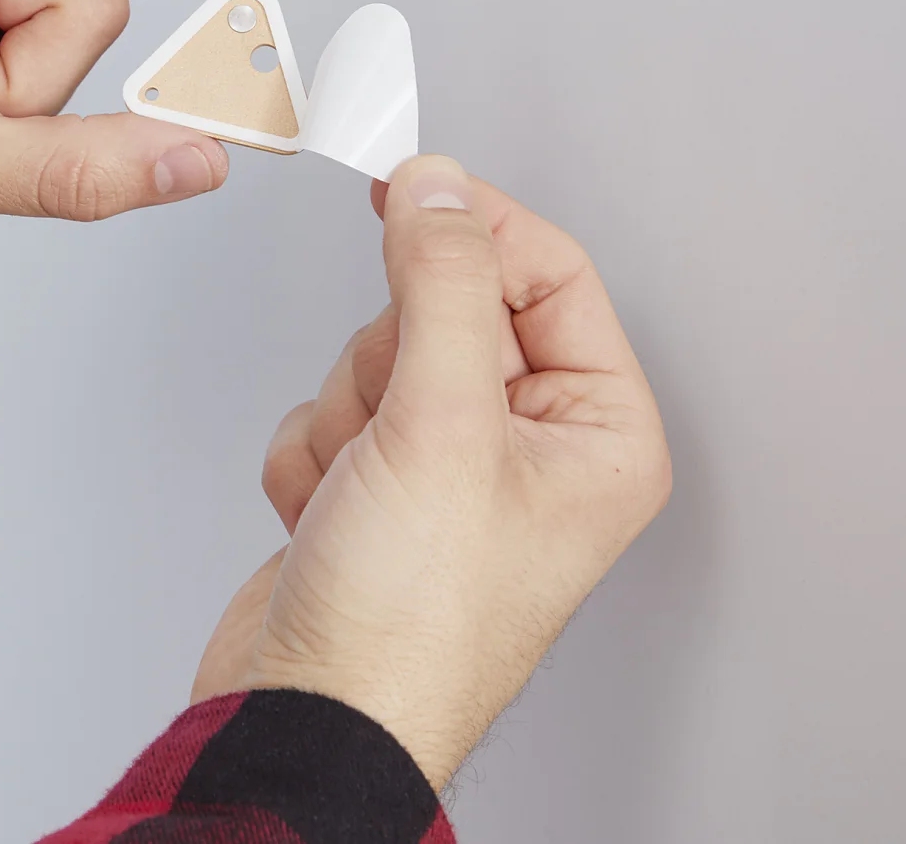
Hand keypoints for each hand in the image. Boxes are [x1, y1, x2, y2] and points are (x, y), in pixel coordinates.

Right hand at [192, 155, 671, 790]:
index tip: (406, 187)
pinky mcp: (375, 488)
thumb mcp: (441, 426)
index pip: (550, 276)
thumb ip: (441, 285)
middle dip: (391, 361)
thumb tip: (438, 187)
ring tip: (356, 491)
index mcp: (597, 435)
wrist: (308, 717)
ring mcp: (448, 469)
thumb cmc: (407, 626)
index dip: (476, 228)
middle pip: (447, 310)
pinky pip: (327, 410)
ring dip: (344, 416)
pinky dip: (308, 455)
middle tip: (393, 425)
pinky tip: (325, 516)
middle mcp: (531, 448)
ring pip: (375, 356)